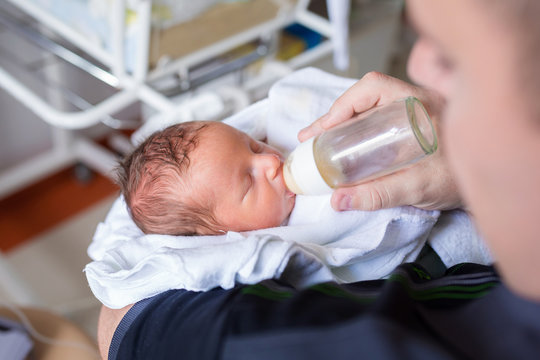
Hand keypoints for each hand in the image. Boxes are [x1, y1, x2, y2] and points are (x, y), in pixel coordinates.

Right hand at [298, 72, 461, 211]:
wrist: (489, 181)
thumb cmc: (462, 179)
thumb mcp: (419, 187)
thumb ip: (379, 194)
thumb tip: (339, 200)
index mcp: (419, 106)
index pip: (373, 88)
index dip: (342, 106)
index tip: (324, 129)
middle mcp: (415, 102)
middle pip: (364, 98)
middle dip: (334, 117)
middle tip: (312, 139)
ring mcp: (412, 113)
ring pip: (368, 109)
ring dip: (343, 124)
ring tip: (322, 143)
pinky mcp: (410, 127)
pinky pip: (376, 120)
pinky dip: (356, 131)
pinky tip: (347, 146)